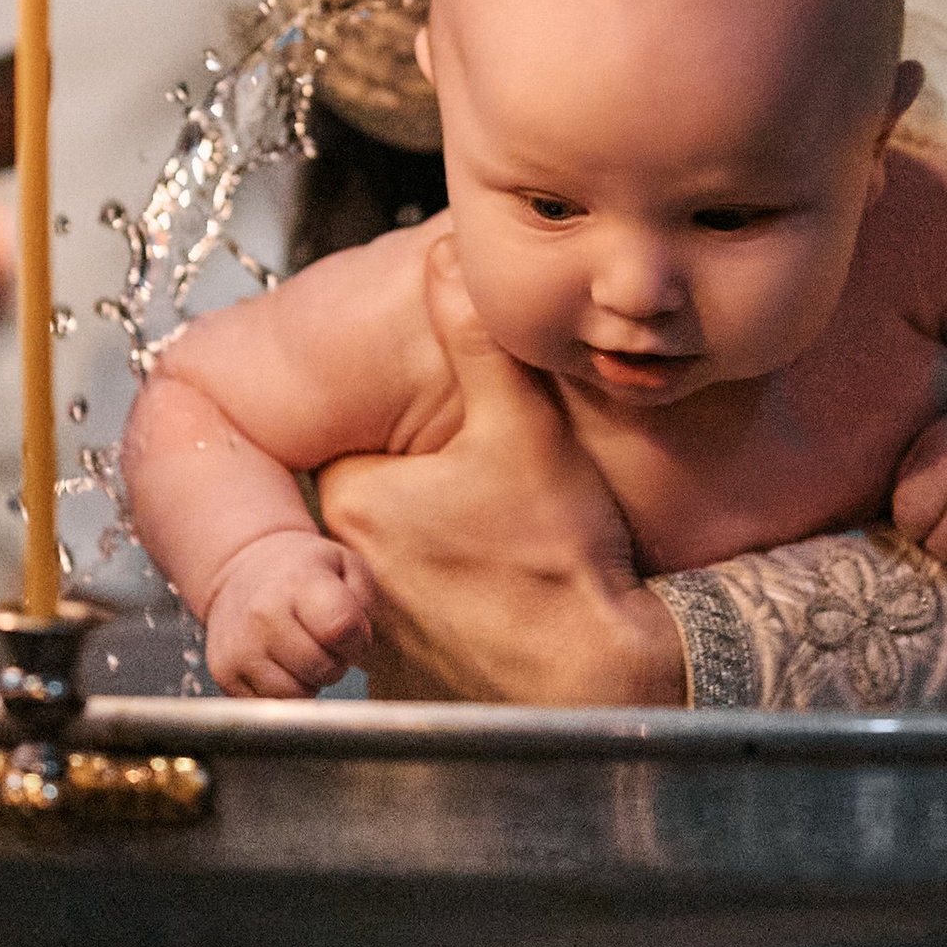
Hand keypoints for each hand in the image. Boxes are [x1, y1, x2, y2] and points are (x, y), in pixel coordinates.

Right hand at [203, 530, 375, 699]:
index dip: (357, 640)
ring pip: (297, 696)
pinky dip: (282, 692)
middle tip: (323, 643)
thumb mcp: (344, 566)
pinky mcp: (224, 674)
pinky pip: (270, 705)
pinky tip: (278, 664)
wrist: (241, 574)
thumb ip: (363, 601)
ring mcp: (239, 647)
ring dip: (308, 682)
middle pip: (323, 670)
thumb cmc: (302, 574)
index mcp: (298, 582)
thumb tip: (356, 643)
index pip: (341, 629)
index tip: (348, 631)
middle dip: (334, 663)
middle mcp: (262, 614)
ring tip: (300, 653)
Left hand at [315, 239, 682, 703]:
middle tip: (498, 513)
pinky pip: (417, 637)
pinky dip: (451, 627)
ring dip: (438, 566)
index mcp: (358, 498)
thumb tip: (446, 260)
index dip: (428, 448)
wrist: (599, 684)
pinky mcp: (402, 686)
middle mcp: (347, 572)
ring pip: (398, 574)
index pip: (370, 448)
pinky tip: (501, 620)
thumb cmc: (561, 558)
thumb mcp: (524, 429)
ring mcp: (371, 639)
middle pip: (383, 510)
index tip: (477, 463)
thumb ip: (478, 341)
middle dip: (431, 505)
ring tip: (504, 566)